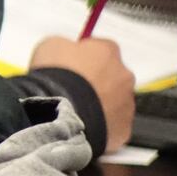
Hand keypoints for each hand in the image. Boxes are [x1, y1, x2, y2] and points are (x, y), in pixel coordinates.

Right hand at [29, 36, 135, 150]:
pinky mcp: (122, 129)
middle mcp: (123, 75)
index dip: (83, 58)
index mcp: (107, 50)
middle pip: (111, 77)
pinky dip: (100, 128)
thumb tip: (63, 50)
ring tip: (74, 112)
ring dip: (98, 106)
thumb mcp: (49, 46)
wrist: (58, 114)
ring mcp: (126, 103)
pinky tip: (81, 128)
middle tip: (71, 92)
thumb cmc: (55, 79)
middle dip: (94, 84)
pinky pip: (112, 127)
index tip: (69, 66)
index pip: (100, 49)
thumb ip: (64, 46)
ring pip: (114, 103)